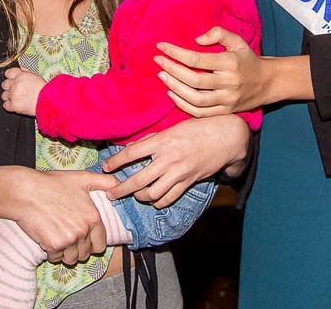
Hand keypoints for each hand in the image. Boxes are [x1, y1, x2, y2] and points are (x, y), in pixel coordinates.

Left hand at [1, 68, 45, 115]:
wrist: (48, 102)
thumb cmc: (44, 90)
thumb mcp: (36, 77)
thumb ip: (25, 72)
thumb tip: (20, 69)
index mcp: (21, 76)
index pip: (8, 73)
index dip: (10, 77)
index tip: (12, 79)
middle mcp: (15, 85)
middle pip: (4, 84)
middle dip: (9, 87)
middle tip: (17, 90)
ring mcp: (13, 95)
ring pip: (4, 95)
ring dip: (9, 97)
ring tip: (18, 98)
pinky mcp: (13, 105)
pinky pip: (5, 105)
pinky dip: (10, 105)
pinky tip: (16, 104)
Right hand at [15, 169, 118, 264]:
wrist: (26, 192)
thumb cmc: (52, 184)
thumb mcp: (82, 178)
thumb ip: (104, 182)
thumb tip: (118, 185)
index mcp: (93, 217)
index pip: (100, 244)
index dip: (92, 242)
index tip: (83, 238)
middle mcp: (83, 230)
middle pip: (86, 253)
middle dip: (78, 248)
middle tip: (67, 236)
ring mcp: (69, 240)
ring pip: (72, 259)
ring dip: (66, 253)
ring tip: (58, 238)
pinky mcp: (54, 246)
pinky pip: (56, 259)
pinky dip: (52, 253)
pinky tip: (48, 238)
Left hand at [103, 115, 249, 207]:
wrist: (225, 137)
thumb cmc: (197, 128)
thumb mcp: (172, 128)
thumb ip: (152, 139)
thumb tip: (132, 148)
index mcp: (162, 141)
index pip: (131, 154)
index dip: (115, 162)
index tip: (105, 167)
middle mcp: (168, 159)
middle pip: (138, 180)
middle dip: (120, 189)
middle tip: (110, 193)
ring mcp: (179, 173)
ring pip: (152, 194)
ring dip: (139, 197)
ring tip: (134, 195)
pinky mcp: (188, 182)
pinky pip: (168, 199)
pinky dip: (158, 202)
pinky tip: (152, 199)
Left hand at [154, 26, 268, 116]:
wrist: (268, 82)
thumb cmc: (247, 59)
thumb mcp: (238, 41)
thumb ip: (218, 33)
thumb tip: (196, 40)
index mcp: (230, 63)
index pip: (197, 59)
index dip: (176, 53)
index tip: (161, 46)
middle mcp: (229, 83)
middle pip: (193, 79)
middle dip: (171, 69)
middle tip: (158, 61)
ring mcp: (227, 100)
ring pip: (194, 99)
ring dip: (174, 88)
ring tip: (162, 76)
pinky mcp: (225, 112)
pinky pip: (199, 113)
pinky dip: (183, 105)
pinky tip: (172, 94)